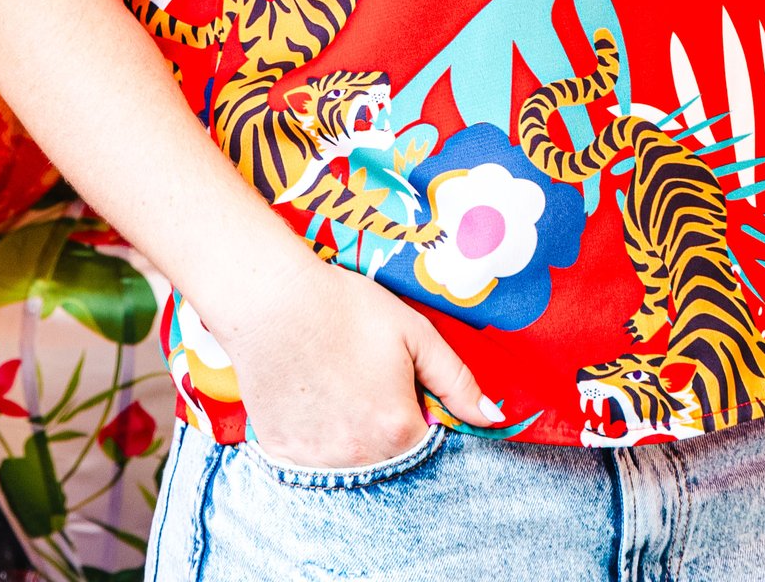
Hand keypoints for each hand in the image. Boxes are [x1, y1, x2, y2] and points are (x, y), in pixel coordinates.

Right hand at [218, 254, 498, 470]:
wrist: (271, 301)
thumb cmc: (346, 309)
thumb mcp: (415, 334)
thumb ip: (457, 381)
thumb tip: (494, 418)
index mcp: (399, 430)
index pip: (428, 445)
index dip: (419, 415)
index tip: (402, 388)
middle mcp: (361, 457)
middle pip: (390, 459)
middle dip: (387, 429)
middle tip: (365, 384)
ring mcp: (318, 461)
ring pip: (352, 464)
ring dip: (353, 438)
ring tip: (337, 389)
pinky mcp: (283, 455)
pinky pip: (312, 461)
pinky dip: (318, 439)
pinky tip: (311, 400)